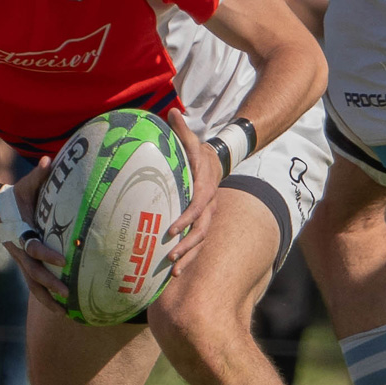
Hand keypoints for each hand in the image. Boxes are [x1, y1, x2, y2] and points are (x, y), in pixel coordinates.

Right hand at [0, 157, 67, 311]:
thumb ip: (38, 175)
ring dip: (47, 299)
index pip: (34, 247)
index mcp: (20, 232)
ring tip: (65, 312)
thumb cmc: (14, 196)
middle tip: (67, 293)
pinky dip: (45, 297)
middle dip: (50, 284)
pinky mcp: (24, 265)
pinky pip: (34, 284)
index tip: (64, 261)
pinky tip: (60, 309)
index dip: (47, 254)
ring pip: (32, 284)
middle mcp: (19, 250)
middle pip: (33, 273)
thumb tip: (49, 160)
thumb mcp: (25, 185)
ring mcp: (20, 260)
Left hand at [164, 111, 222, 272]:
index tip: (171, 229)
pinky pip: (197, 244)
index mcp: (205, 188)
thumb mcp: (192, 140)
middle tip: (170, 257)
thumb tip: (172, 111)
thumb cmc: (198, 152)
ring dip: (188, 257)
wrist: (215, 163)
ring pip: (200, 241)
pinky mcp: (201, 223)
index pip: (197, 206)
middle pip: (201, 230)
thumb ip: (182, 130)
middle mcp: (208, 205)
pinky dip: (188, 258)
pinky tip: (174, 272)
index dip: (185, 219)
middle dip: (186, 246)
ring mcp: (207, 216)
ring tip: (173, 272)